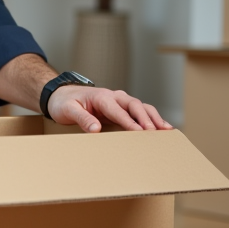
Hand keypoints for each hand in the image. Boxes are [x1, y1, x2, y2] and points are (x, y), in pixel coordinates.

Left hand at [47, 85, 172, 132]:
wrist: (61, 95)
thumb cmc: (64, 102)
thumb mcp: (68, 110)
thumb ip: (82, 118)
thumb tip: (95, 130)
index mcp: (101, 97)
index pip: (118, 110)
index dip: (129, 121)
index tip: (139, 132)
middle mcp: (113, 97)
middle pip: (134, 105)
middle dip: (146, 118)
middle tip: (155, 132)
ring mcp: (119, 102)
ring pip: (141, 107)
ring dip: (154, 117)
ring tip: (166, 129)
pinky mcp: (121, 108)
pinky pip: (139, 112)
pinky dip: (152, 118)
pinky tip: (163, 127)